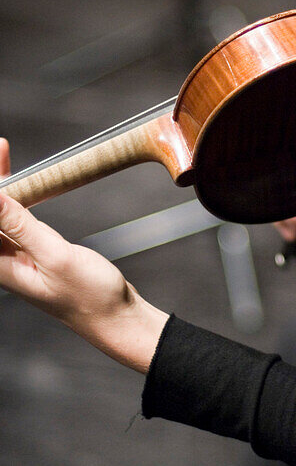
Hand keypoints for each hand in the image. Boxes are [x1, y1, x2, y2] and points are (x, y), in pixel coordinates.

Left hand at [0, 139, 166, 372]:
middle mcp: (2, 260)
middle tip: (1, 148)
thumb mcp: (56, 256)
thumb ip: (21, 225)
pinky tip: (19, 180)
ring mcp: (16, 254)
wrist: (114, 316)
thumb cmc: (89, 296)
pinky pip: (15, 217)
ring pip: (0, 213)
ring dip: (3, 185)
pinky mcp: (32, 249)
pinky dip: (16, 195)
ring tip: (3, 152)